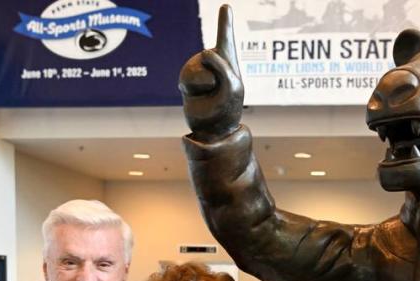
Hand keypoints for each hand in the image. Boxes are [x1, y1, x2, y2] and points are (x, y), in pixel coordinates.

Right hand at [179, 4, 243, 140]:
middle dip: (214, 77)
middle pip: (210, 57)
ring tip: (210, 95)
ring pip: (196, 68)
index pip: (225, 38)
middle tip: (219, 93)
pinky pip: (186, 78)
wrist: (212, 130)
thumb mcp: (232, 87)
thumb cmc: (228, 109)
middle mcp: (212, 62)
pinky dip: (194, 89)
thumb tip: (205, 50)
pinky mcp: (187, 81)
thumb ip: (222, 66)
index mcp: (228, 62)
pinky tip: (198, 97)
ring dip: (204, 86)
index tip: (226, 6)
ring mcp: (198, 70)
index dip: (224, 22)